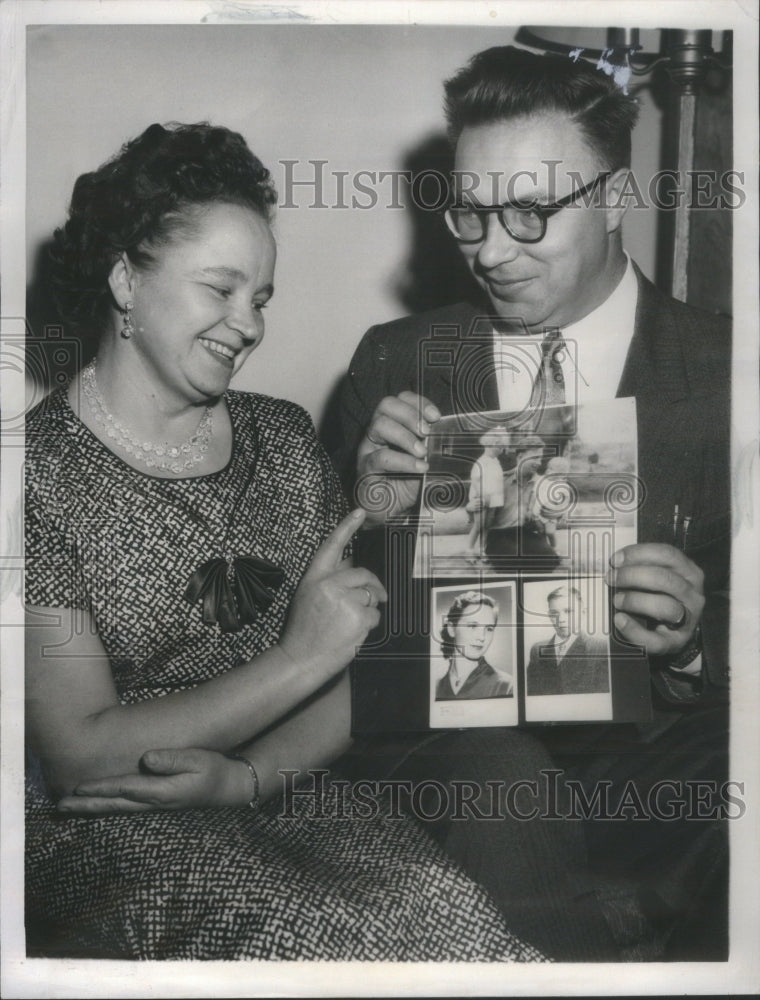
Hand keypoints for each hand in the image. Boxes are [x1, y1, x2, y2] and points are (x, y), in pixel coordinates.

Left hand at [56, 748, 247, 814]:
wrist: (228, 787)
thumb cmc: (214, 770)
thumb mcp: (198, 759)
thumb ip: (172, 759)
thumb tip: (146, 758)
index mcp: (162, 792)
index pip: (125, 789)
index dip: (101, 788)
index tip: (78, 788)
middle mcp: (154, 803)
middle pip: (114, 805)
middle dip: (86, 806)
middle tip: (60, 808)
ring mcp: (155, 806)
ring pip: (117, 809)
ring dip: (92, 809)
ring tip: (69, 809)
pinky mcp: (157, 803)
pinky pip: (125, 808)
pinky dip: (107, 808)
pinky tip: (97, 806)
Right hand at [278, 509, 386, 673]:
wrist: (299, 659)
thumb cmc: (303, 631)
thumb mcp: (308, 597)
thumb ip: (328, 582)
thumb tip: (352, 568)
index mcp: (314, 578)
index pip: (332, 546)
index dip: (346, 527)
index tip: (360, 511)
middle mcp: (328, 584)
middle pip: (364, 574)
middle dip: (374, 586)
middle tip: (377, 597)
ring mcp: (344, 599)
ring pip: (371, 597)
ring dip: (368, 610)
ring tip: (349, 624)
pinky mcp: (358, 616)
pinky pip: (375, 615)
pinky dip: (370, 625)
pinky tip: (353, 633)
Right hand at [356, 392, 440, 520]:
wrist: (390, 511)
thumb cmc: (407, 483)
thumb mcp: (426, 460)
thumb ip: (435, 446)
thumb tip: (455, 436)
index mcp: (394, 425)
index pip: (401, 399)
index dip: (419, 402)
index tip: (436, 416)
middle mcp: (378, 432)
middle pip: (387, 405)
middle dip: (410, 414)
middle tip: (427, 432)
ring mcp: (369, 448)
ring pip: (380, 425)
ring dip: (405, 436)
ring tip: (422, 452)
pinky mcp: (365, 468)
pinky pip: (381, 457)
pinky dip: (403, 461)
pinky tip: (419, 468)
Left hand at [606, 543, 704, 656]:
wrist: (676, 631)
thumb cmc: (663, 596)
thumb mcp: (659, 577)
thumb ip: (643, 566)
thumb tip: (616, 562)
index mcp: (689, 572)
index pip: (668, 555)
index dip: (639, 554)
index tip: (616, 560)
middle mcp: (693, 594)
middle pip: (665, 579)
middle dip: (632, 576)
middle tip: (611, 578)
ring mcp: (687, 619)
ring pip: (665, 606)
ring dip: (635, 600)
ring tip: (617, 600)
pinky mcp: (676, 642)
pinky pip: (655, 639)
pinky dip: (633, 630)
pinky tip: (620, 620)